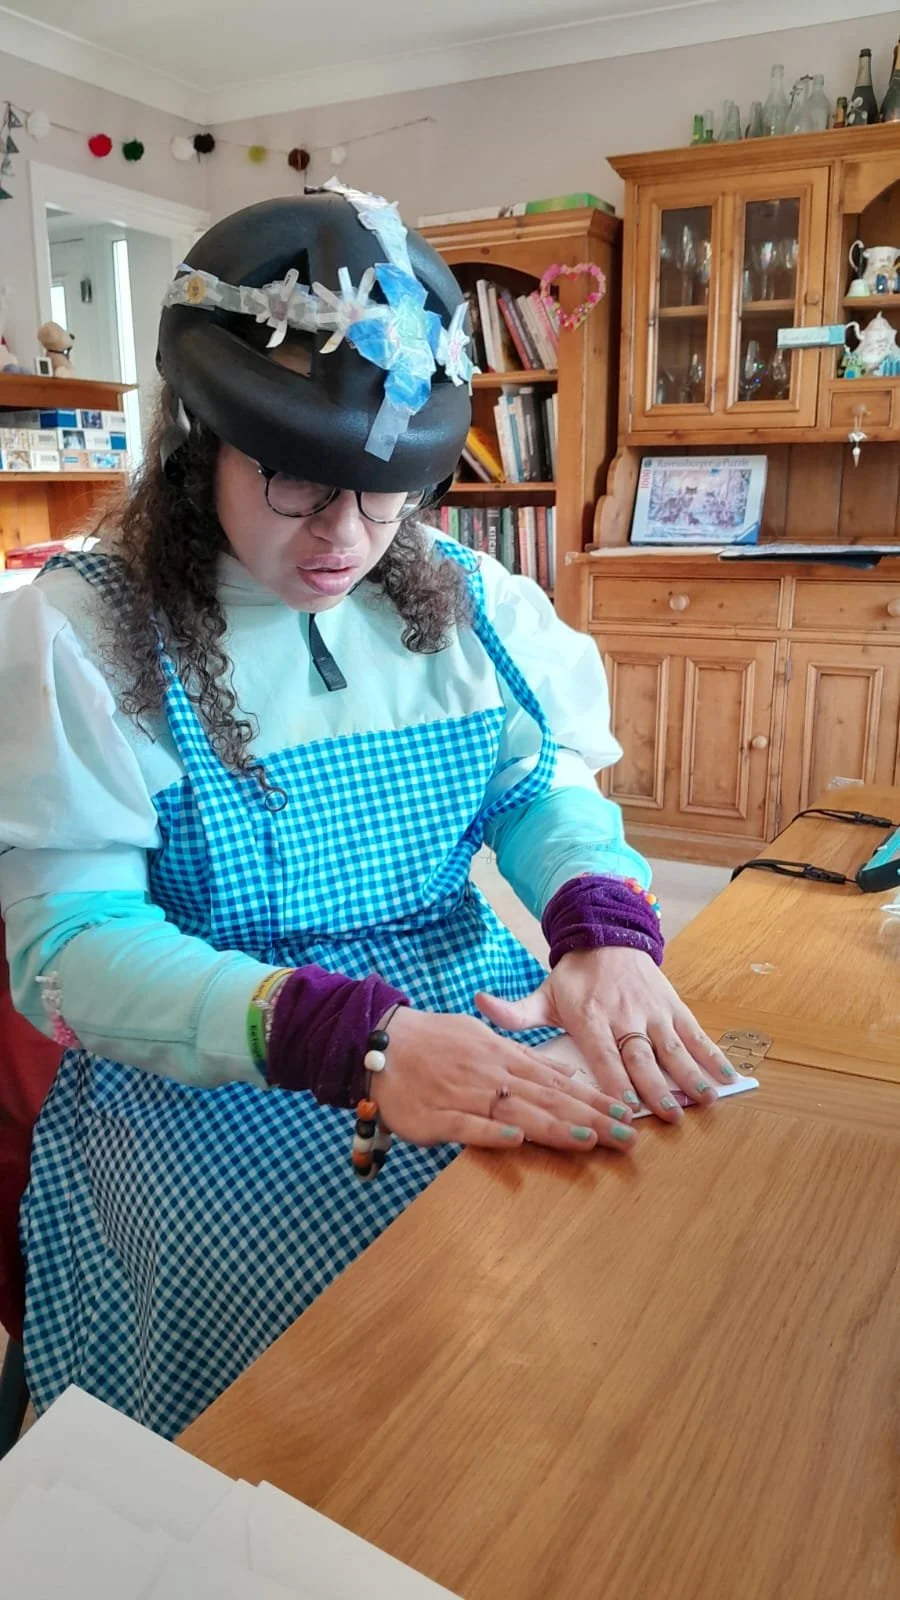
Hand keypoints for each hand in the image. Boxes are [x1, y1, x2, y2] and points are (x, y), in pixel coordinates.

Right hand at [375, 1007, 635, 1153]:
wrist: (380, 1041)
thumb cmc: (434, 1041)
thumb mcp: (484, 1039)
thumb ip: (524, 1060)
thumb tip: (566, 1077)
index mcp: (503, 1057)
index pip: (557, 1082)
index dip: (593, 1100)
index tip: (625, 1114)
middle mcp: (490, 1075)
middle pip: (547, 1100)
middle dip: (589, 1119)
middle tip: (626, 1137)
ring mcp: (464, 1095)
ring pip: (516, 1112)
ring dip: (554, 1127)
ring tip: (590, 1139)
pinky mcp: (435, 1116)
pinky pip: (466, 1125)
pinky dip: (491, 1131)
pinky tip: (516, 1141)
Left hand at [475, 948, 735, 1124]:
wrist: (608, 932)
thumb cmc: (574, 977)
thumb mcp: (543, 994)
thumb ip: (514, 1011)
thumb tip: (478, 1003)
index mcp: (590, 1017)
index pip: (602, 1055)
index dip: (613, 1083)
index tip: (622, 1110)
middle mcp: (623, 1015)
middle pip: (640, 1057)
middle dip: (655, 1087)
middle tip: (669, 1116)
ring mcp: (651, 1010)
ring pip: (671, 1046)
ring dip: (689, 1073)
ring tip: (704, 1100)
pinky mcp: (672, 1004)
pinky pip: (694, 1031)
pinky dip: (712, 1053)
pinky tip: (727, 1076)